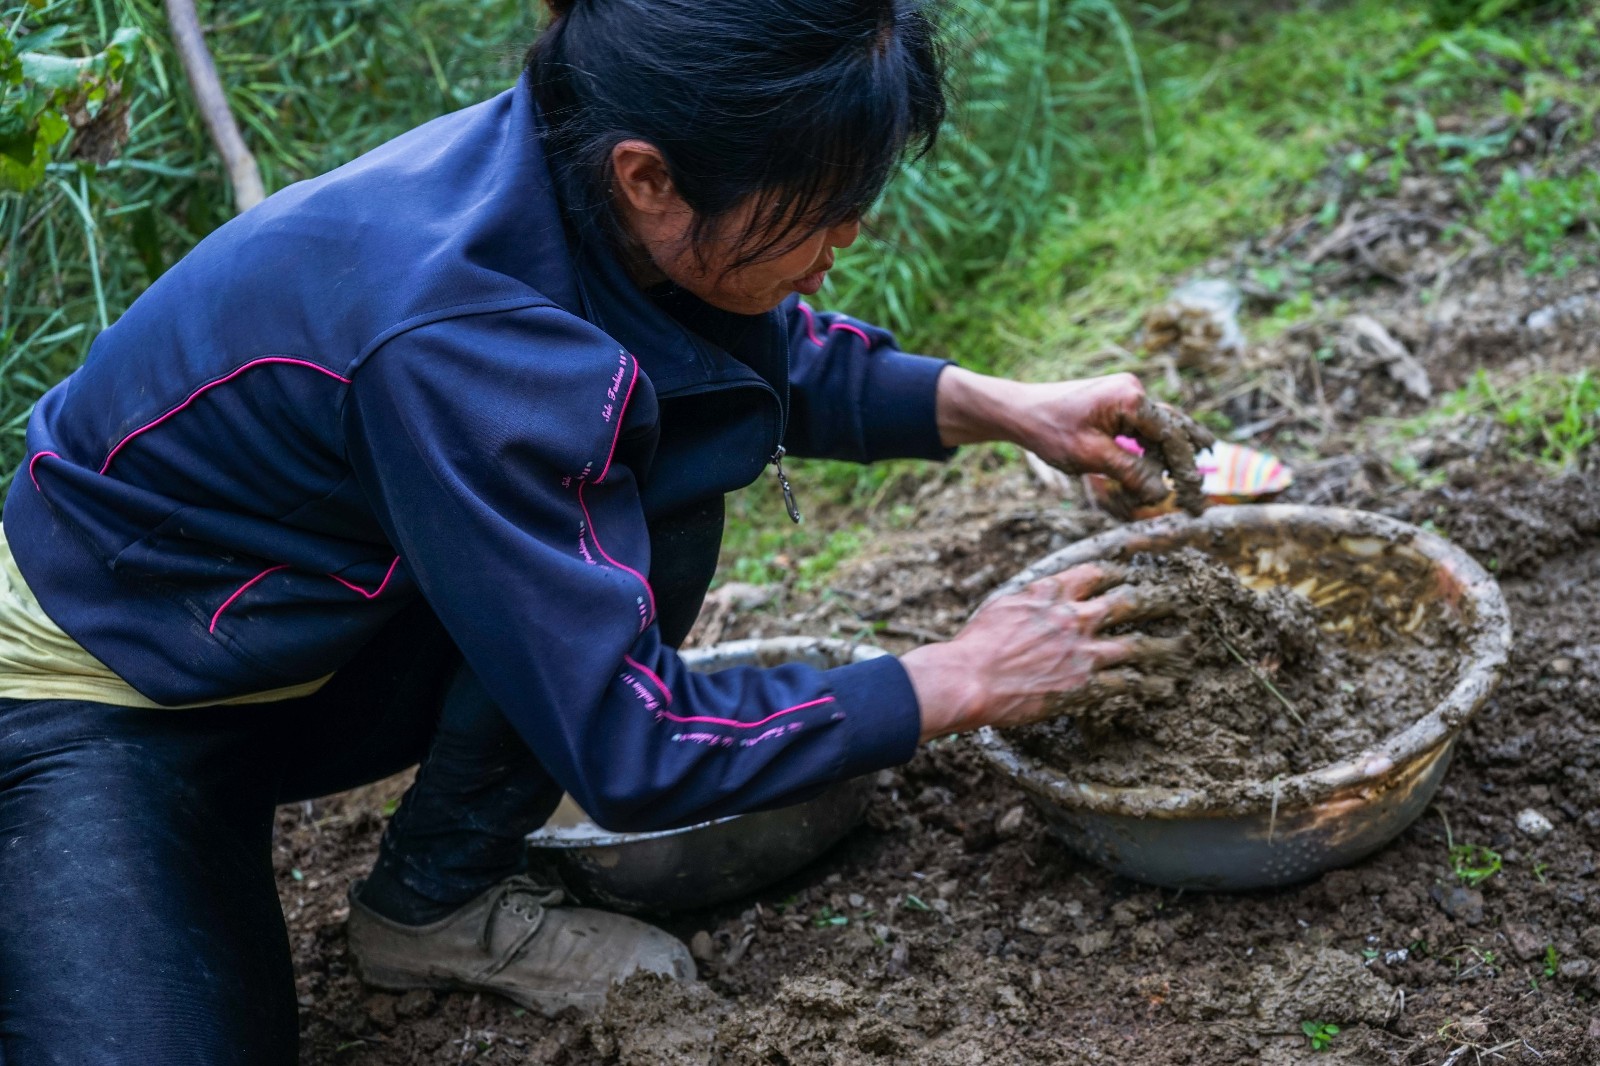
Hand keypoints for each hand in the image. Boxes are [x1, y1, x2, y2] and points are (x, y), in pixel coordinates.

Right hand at [900, 564, 1187, 741]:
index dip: (1117, 571)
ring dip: (1165, 645)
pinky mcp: (1083, 684)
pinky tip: (1162, 685)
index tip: (1131, 571)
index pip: (1095, 572)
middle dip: (1155, 599)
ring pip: (1137, 644)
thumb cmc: (975, 644)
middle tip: (1178, 598)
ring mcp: (1082, 651)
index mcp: (1050, 593)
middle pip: (1127, 601)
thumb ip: (1030, 597)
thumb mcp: (1002, 605)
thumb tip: (1042, 595)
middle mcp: (1073, 617)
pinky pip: (1125, 683)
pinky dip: (1147, 684)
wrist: (969, 678)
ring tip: (1185, 645)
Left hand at [936, 367, 1215, 514]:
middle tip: (1199, 494)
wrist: (1019, 411)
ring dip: (1173, 455)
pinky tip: (1167, 466)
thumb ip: (1129, 472)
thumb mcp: (1090, 457)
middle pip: (1172, 429)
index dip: (1184, 468)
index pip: (1171, 436)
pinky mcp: (1117, 403)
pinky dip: (1155, 448)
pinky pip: (1145, 426)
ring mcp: (1126, 394)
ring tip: (1192, 481)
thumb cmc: (1049, 430)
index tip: (1192, 496)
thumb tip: (1160, 494)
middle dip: (1186, 462)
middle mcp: (1134, 391)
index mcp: (1131, 398)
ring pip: (1161, 428)